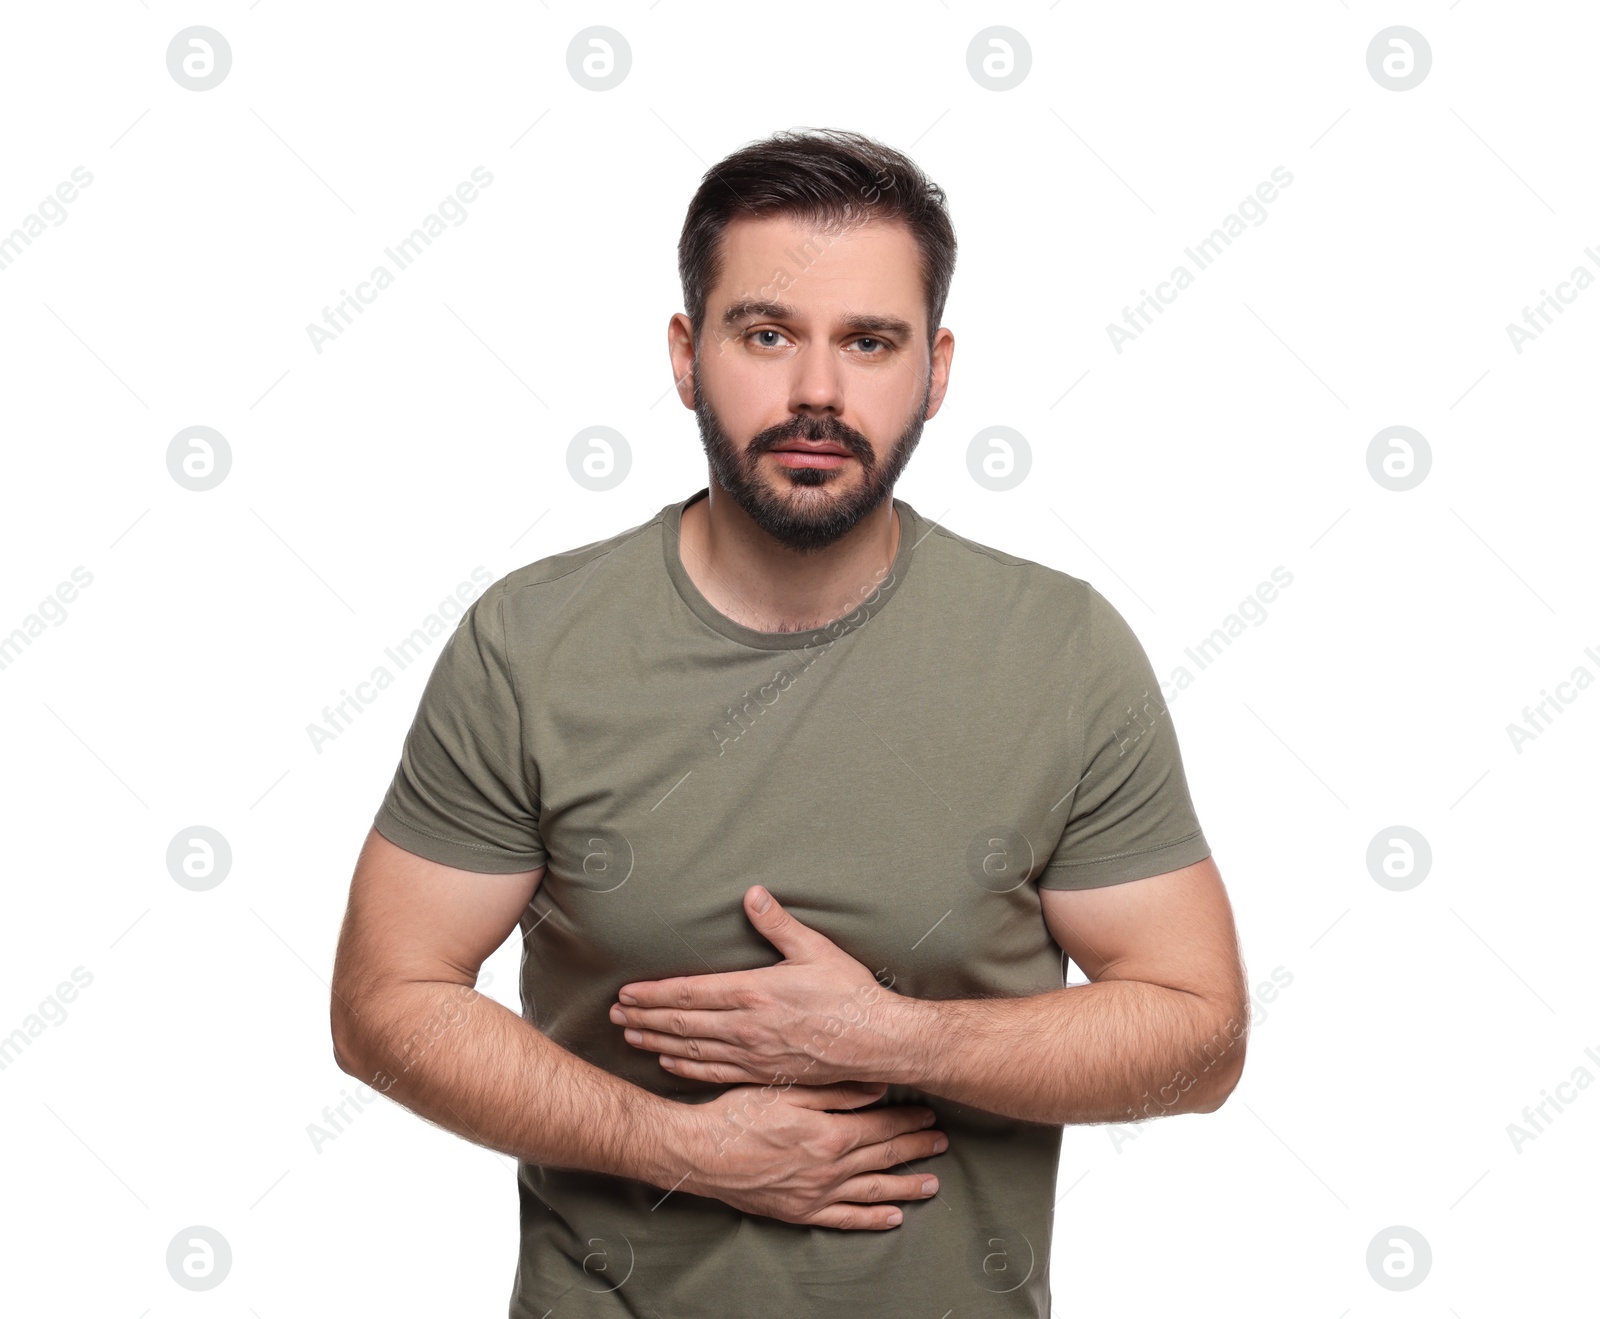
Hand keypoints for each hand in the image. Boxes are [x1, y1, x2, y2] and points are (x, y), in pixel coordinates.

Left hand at [610, 886, 911, 1086]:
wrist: (878, 1041)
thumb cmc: (849, 993)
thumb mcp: (815, 950)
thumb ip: (778, 923)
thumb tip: (752, 894)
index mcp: (754, 992)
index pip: (690, 993)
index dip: (654, 994)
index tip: (626, 993)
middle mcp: (747, 1026)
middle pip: (682, 1024)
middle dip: (644, 1018)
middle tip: (614, 1016)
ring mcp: (753, 1054)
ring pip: (693, 1050)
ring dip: (657, 1044)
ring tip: (630, 1037)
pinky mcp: (765, 1074)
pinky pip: (716, 1073)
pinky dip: (687, 1068)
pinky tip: (670, 1064)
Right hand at [669, 1079, 947, 1229]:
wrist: (700, 1153)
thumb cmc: (738, 1114)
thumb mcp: (786, 1089)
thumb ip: (835, 1090)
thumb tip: (878, 1087)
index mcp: (828, 1134)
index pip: (880, 1124)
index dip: (907, 1118)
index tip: (928, 1113)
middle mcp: (829, 1169)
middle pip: (883, 1156)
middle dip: (915, 1147)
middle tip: (941, 1142)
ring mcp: (816, 1195)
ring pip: (873, 1191)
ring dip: (906, 1185)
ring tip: (932, 1183)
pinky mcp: (800, 1213)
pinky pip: (845, 1219)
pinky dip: (872, 1219)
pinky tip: (893, 1218)